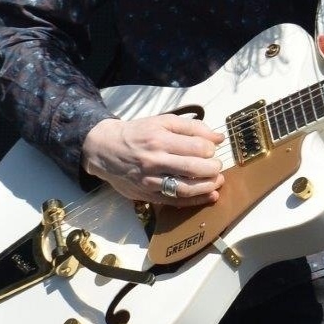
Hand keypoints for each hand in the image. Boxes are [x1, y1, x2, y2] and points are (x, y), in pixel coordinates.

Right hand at [81, 114, 225, 206]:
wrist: (105, 149)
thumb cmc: (137, 133)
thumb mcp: (162, 122)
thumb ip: (192, 127)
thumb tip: (218, 138)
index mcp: (159, 138)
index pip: (196, 147)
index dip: (210, 149)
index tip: (211, 149)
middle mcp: (154, 160)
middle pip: (193, 168)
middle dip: (213, 168)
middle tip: (217, 166)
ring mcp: (150, 180)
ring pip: (185, 188)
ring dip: (207, 186)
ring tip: (217, 181)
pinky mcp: (147, 195)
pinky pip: (175, 201)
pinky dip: (196, 201)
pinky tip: (209, 196)